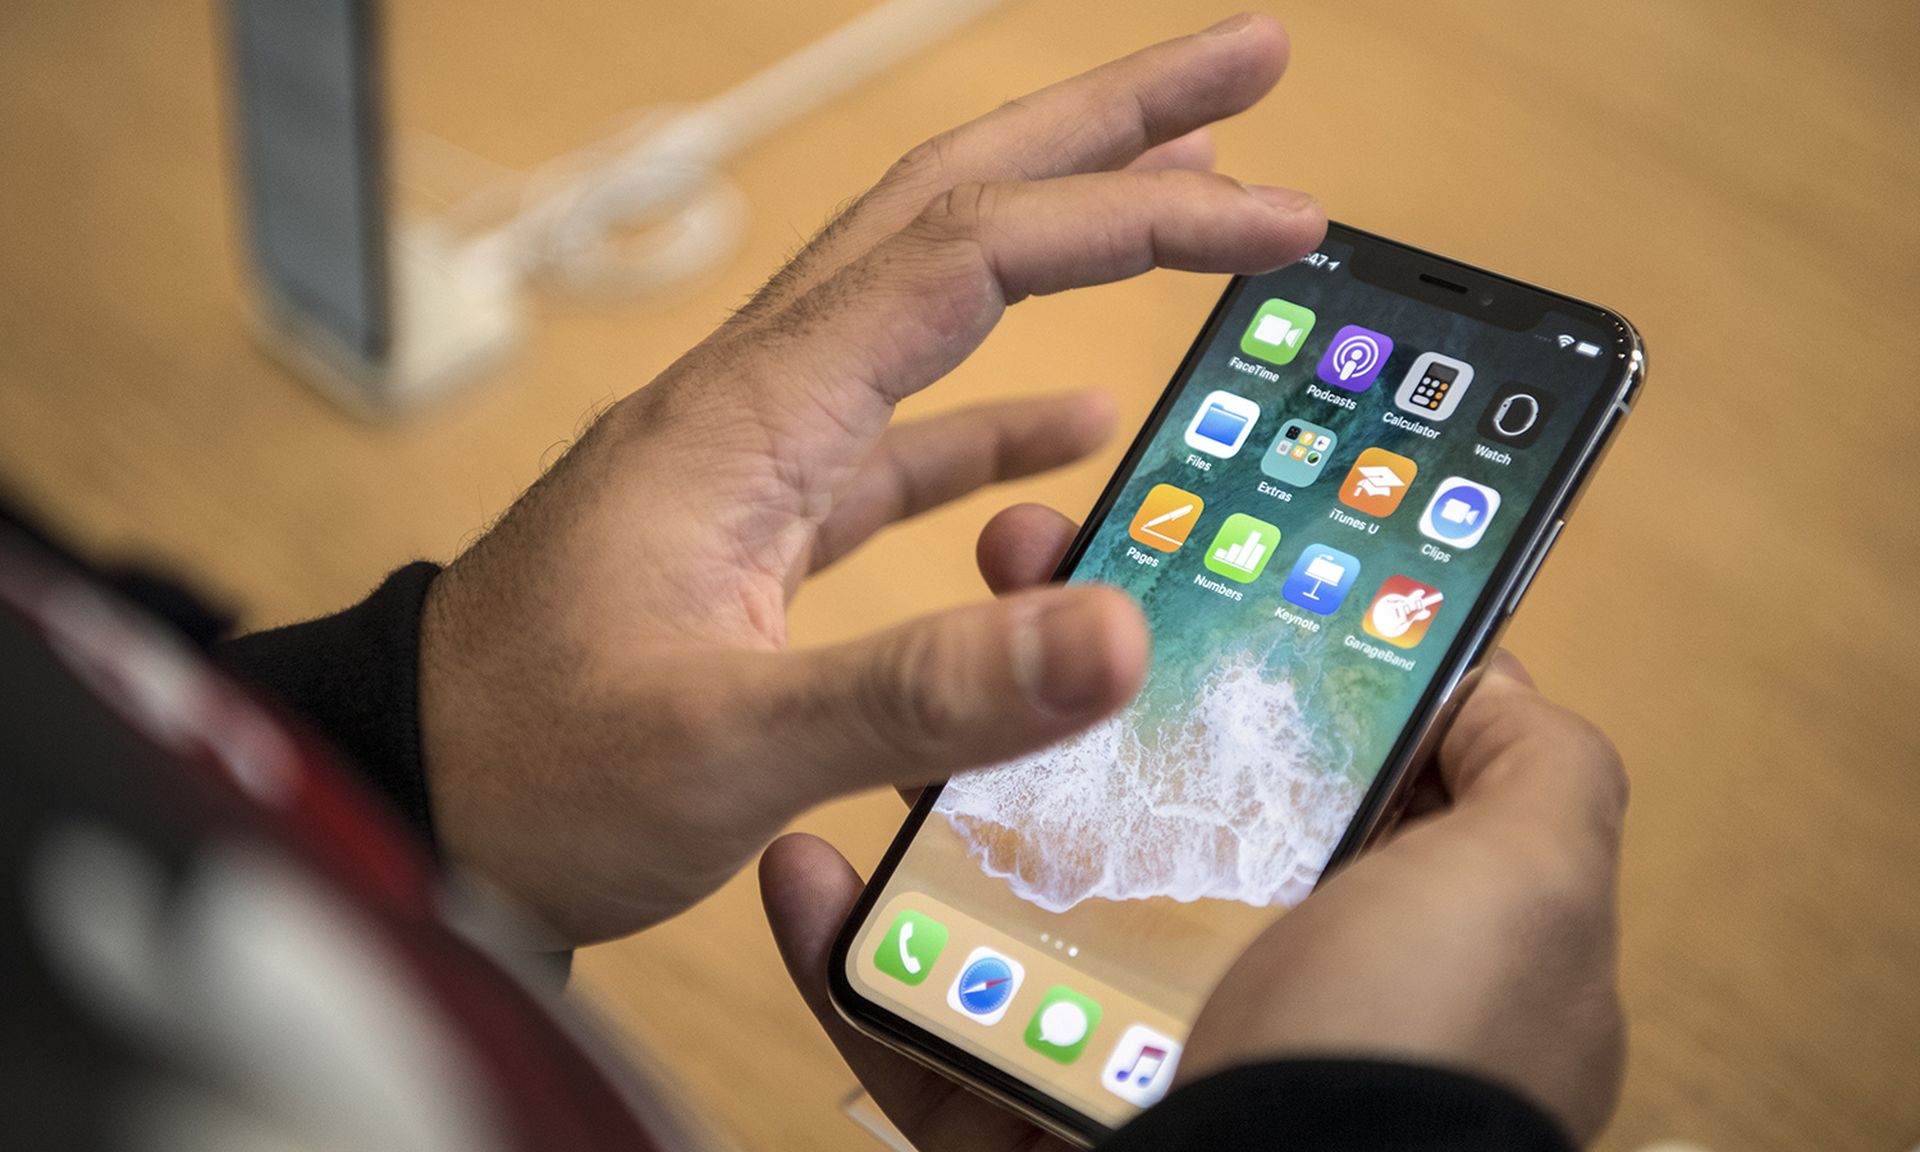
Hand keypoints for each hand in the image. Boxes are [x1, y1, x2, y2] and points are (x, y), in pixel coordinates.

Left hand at [417, 14, 1323, 943]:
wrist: (409, 801)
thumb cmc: (527, 764)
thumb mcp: (722, 740)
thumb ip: (920, 690)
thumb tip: (1114, 636)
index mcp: (756, 410)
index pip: (975, 251)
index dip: (1134, 212)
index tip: (1274, 209)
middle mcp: (762, 399)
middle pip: (955, 208)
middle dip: (1107, 130)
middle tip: (1244, 65)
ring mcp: (762, 459)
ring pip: (938, 306)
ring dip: (1067, 245)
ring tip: (1186, 207)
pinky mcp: (763, 532)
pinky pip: (905, 436)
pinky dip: (999, 416)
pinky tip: (1070, 431)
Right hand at [764, 508, 1625, 1151]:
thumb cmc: (1414, 1064)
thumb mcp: (1531, 887)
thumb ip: (1533, 767)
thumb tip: (1481, 672)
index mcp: (1370, 929)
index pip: (1286, 751)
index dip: (1224, 640)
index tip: (1153, 545)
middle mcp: (1248, 992)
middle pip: (1132, 802)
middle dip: (1064, 679)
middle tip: (1011, 568)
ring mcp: (1123, 1060)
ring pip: (1007, 901)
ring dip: (938, 789)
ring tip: (901, 692)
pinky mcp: (1015, 1130)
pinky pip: (914, 1027)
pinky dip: (847, 951)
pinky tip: (808, 867)